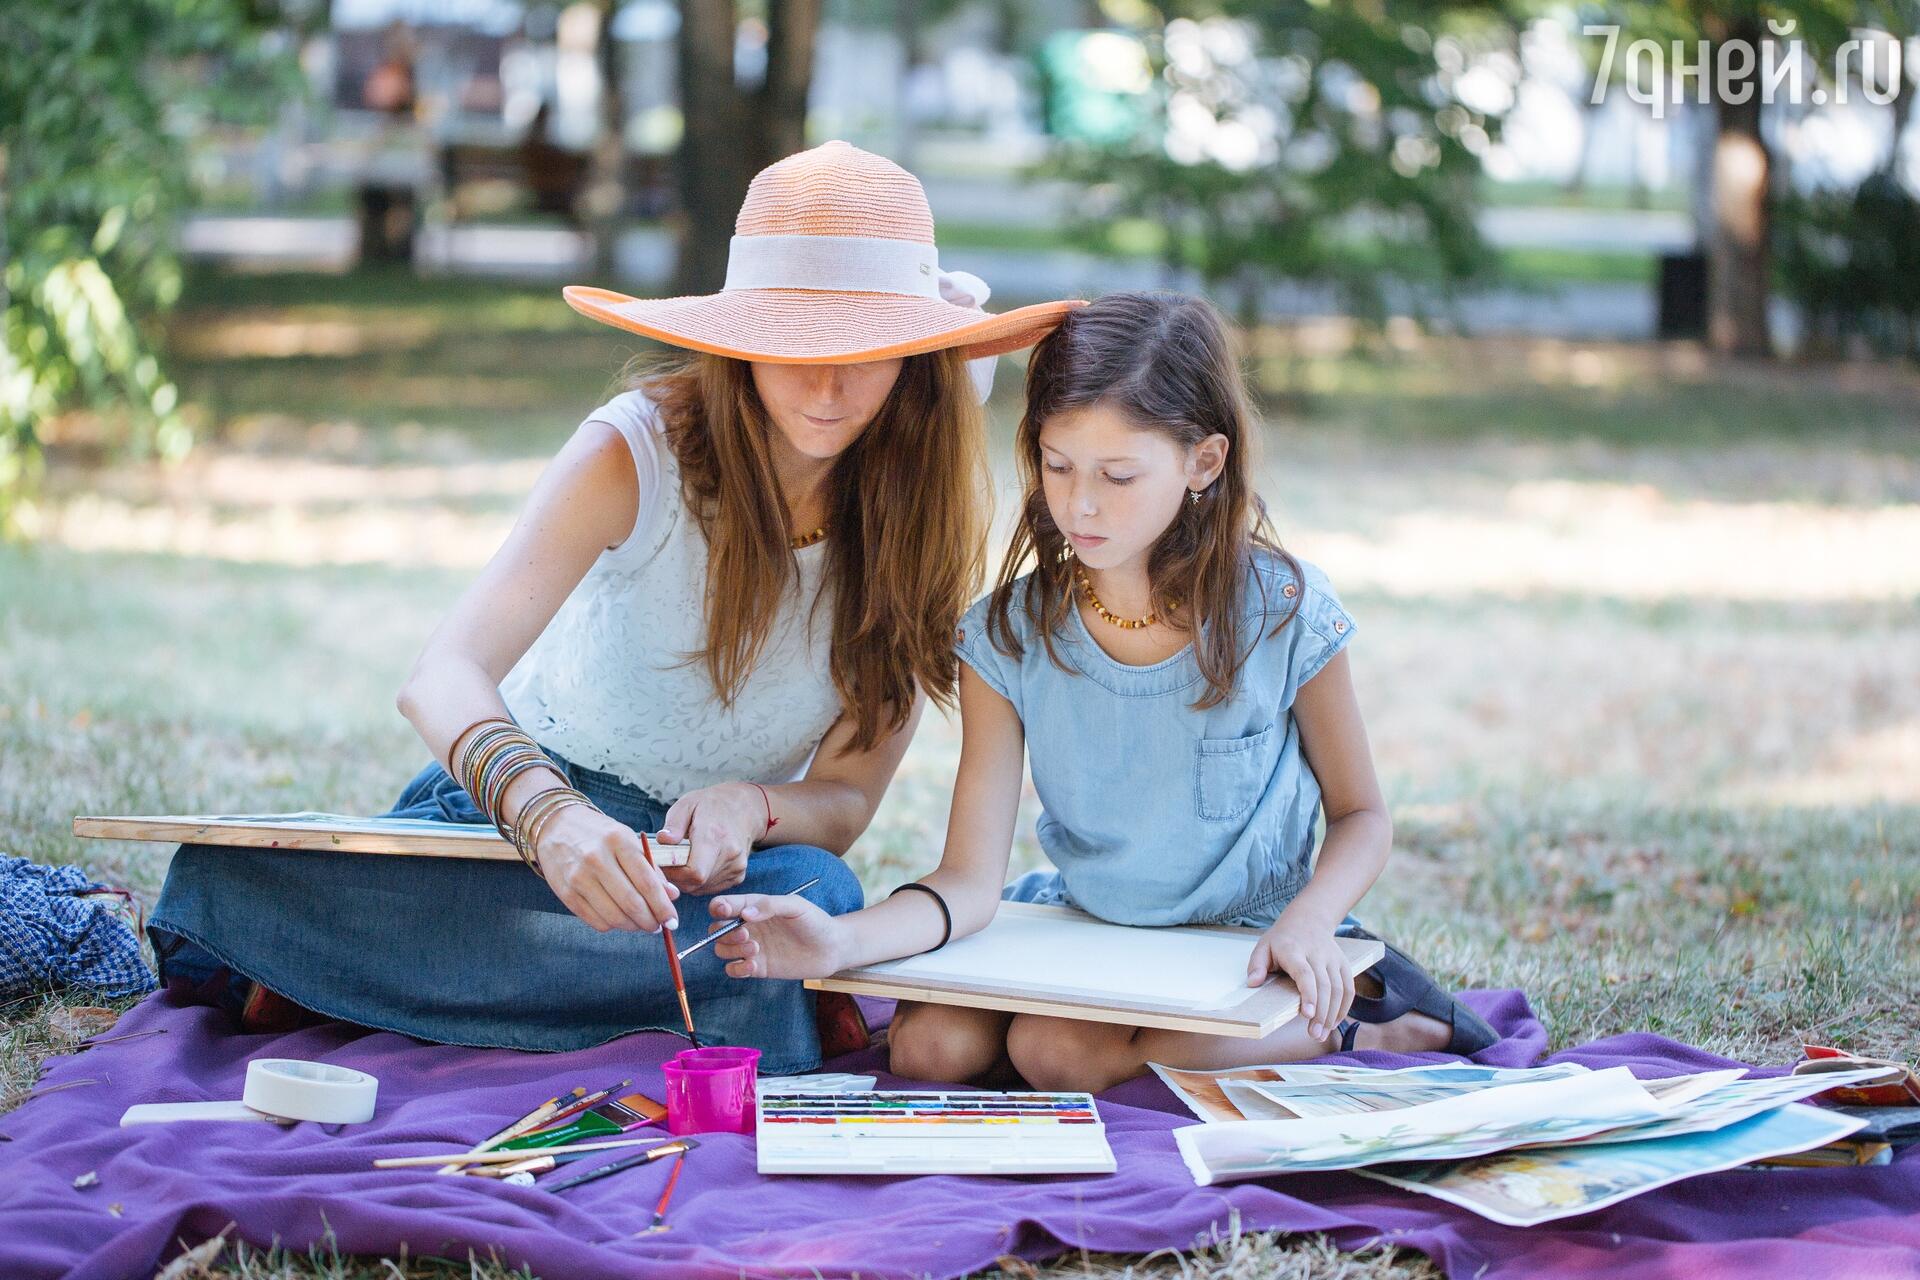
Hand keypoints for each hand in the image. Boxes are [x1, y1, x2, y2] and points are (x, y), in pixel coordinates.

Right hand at [532, 804, 681, 933]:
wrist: (556, 826)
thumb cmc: (600, 835)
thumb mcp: (628, 840)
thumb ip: (650, 868)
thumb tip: (672, 896)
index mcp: (618, 841)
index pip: (647, 882)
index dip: (663, 907)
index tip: (672, 921)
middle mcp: (597, 859)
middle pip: (631, 903)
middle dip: (650, 921)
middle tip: (658, 926)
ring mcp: (578, 877)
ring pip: (614, 917)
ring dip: (633, 927)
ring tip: (640, 924)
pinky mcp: (565, 893)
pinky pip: (595, 921)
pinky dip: (612, 925)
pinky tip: (619, 919)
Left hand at [656, 782, 767, 893]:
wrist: (745, 808)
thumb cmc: (711, 805)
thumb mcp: (687, 804)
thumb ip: (674, 824)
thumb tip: (663, 840)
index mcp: (715, 835)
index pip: (694, 872)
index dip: (674, 873)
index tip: (663, 862)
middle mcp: (730, 854)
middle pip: (695, 882)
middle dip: (677, 876)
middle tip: (670, 860)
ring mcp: (736, 867)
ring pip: (701, 888)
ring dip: (686, 879)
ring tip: (685, 858)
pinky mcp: (738, 876)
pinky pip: (710, 888)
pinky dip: (698, 882)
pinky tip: (698, 863)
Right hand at [706, 893, 845, 979]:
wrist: (831, 948)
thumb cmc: (814, 922)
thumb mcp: (795, 906)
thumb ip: (770, 905)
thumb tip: (744, 913)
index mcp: (755, 908)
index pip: (725, 905)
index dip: (719, 907)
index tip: (724, 911)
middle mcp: (749, 927)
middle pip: (717, 929)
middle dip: (723, 932)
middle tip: (746, 934)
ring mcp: (752, 948)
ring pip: (722, 950)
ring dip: (731, 950)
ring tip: (755, 949)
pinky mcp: (758, 967)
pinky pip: (733, 970)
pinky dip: (737, 969)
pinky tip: (754, 965)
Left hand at [1247, 903, 1353, 1042]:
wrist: (1309, 918)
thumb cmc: (1282, 939)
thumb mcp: (1263, 946)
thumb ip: (1256, 965)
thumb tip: (1252, 983)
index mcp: (1294, 950)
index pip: (1305, 973)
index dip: (1308, 994)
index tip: (1307, 1014)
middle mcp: (1317, 954)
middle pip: (1325, 985)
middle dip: (1321, 1013)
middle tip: (1314, 1035)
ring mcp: (1333, 958)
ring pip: (1339, 989)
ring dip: (1333, 1014)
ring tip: (1322, 1033)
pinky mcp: (1344, 963)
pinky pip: (1349, 988)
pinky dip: (1344, 1007)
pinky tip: (1334, 1022)